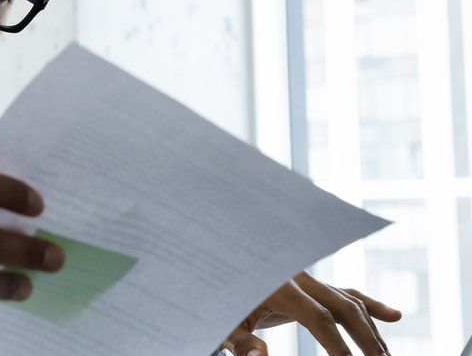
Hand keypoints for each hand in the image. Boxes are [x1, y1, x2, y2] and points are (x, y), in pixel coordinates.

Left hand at [221, 271, 401, 355]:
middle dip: (367, 338)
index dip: (337, 345)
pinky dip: (369, 304)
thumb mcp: (225, 324)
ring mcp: (307, 278)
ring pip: (350, 300)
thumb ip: (242, 342)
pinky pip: (345, 292)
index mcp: (279, 286)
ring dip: (372, 328)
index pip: (318, 318)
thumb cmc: (220, 301)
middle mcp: (299, 277)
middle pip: (344, 306)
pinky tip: (395, 316)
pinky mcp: (311, 284)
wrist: (219, 269)